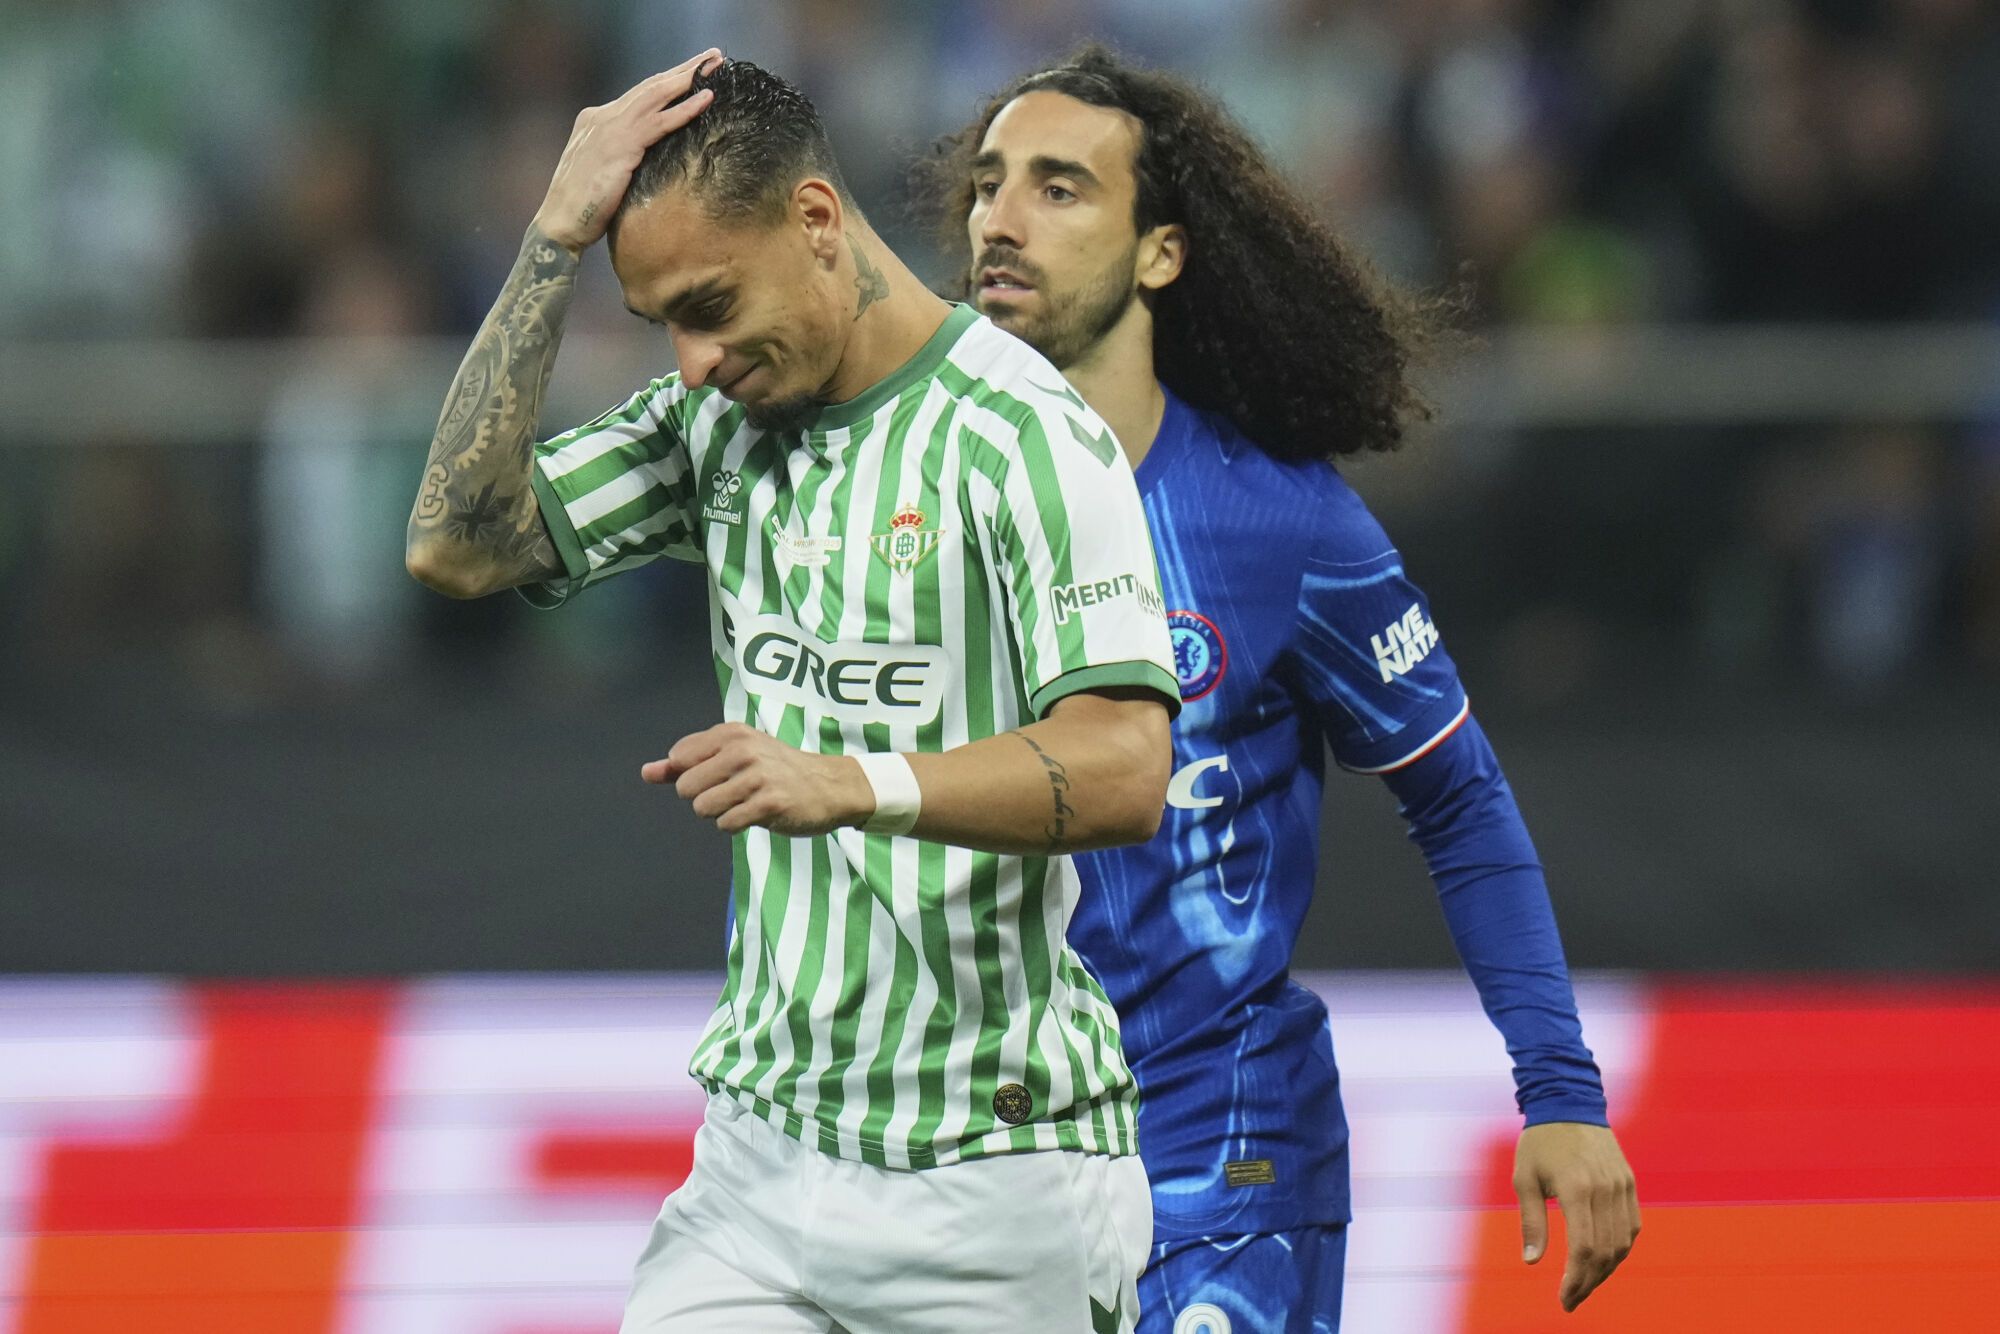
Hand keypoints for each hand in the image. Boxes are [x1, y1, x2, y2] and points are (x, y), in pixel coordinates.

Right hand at [533, 48, 724, 254]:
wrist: (560, 224)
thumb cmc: (583, 207)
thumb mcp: (605, 171)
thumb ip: (623, 155)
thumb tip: (649, 156)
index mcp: (596, 120)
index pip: (639, 94)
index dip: (668, 81)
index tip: (694, 71)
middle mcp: (602, 117)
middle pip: (651, 87)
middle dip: (684, 70)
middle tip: (714, 56)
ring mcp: (610, 129)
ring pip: (657, 96)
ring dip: (689, 79)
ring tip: (716, 66)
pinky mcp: (620, 147)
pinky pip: (659, 123)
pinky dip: (684, 109)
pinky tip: (706, 99)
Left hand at [643, 722, 873, 836]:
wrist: (828, 785)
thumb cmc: (775, 770)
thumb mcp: (733, 756)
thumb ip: (685, 764)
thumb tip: (646, 772)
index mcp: (731, 734)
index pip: (679, 757)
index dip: (691, 774)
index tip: (718, 774)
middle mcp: (743, 750)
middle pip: (686, 787)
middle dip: (703, 797)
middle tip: (733, 792)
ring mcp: (757, 777)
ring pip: (703, 808)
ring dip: (719, 813)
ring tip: (744, 803)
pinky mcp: (769, 804)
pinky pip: (726, 824)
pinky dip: (735, 825)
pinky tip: (756, 814)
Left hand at [1515, 1121, 1639, 1312]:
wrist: (1569, 1102)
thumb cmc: (1539, 1142)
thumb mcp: (1524, 1178)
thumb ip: (1531, 1221)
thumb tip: (1532, 1262)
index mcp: (1577, 1188)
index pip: (1584, 1248)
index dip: (1576, 1279)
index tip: (1564, 1299)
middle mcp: (1605, 1189)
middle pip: (1606, 1252)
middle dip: (1589, 1282)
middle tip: (1572, 1299)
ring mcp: (1622, 1186)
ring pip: (1623, 1243)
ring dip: (1606, 1270)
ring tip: (1585, 1284)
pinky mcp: (1629, 1183)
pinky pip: (1632, 1227)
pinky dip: (1620, 1249)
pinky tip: (1603, 1260)